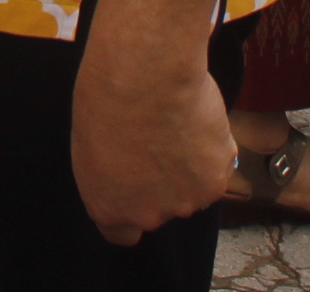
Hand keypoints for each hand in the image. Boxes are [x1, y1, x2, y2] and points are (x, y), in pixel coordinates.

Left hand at [73, 36, 237, 244]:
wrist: (147, 75)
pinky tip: (197, 120)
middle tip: (158, 140)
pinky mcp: (216, 181)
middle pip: (162, 206)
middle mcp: (148, 214)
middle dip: (162, 181)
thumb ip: (114, 170)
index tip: (136, 188)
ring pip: (193, 188)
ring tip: (177, 124)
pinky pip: (218, 167)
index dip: (131, 209)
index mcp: (109, 207)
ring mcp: (185, 201)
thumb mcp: (91, 141)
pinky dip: (213, 148)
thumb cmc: (108, 95)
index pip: (122, 233)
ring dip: (190, 165)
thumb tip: (131, 166)